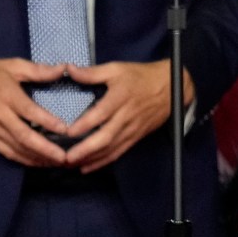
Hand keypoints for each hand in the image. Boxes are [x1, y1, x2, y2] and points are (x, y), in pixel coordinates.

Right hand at [0, 55, 75, 165]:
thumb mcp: (13, 65)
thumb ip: (38, 70)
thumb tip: (64, 68)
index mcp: (8, 96)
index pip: (29, 112)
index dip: (47, 121)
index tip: (65, 129)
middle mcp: (0, 116)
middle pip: (23, 136)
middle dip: (45, 149)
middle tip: (64, 157)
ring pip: (16, 148)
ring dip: (36, 158)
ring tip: (56, 163)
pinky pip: (6, 152)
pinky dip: (22, 159)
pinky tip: (36, 163)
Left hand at [59, 60, 194, 172]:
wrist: (171, 87)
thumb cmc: (140, 77)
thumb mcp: (117, 69)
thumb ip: (92, 72)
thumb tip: (68, 70)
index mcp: (120, 97)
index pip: (101, 113)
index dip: (85, 124)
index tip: (67, 132)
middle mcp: (126, 116)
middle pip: (106, 137)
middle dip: (85, 149)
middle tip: (66, 158)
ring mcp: (132, 129)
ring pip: (110, 148)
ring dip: (90, 159)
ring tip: (70, 165)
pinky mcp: (135, 137)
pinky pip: (118, 153)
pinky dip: (102, 162)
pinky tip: (86, 167)